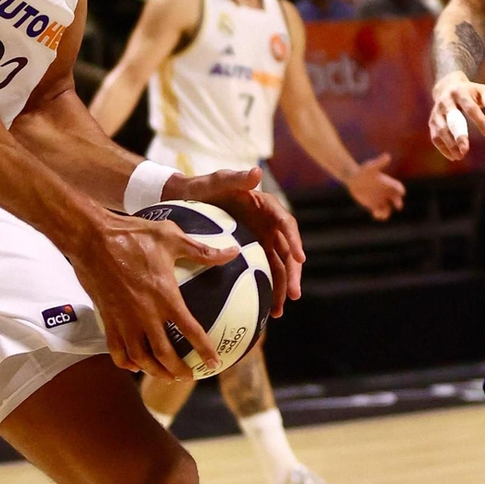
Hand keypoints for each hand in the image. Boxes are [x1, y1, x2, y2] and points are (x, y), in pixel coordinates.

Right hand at [68, 207, 232, 379]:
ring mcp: (124, 319)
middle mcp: (145, 313)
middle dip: (178, 370)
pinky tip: (133, 365)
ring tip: (164, 376)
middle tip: (188, 376)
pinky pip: (116, 349)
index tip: (213, 362)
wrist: (91, 238)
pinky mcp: (107, 318)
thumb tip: (232, 252)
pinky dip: (126, 362)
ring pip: (140, 357)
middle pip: (164, 354)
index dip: (204, 349)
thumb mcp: (171, 237)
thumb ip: (202, 250)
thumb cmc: (132, 234)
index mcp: (165, 296)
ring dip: (154, 371)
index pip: (190, 331)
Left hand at [179, 166, 303, 317]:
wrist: (185, 199)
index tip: (299, 258)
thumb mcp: (217, 181)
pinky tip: (261, 308)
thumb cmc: (202, 187)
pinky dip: (265, 288)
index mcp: (266, 206)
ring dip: (281, 288)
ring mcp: (260, 239)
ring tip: (278, 311)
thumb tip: (257, 171)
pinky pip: (261, 271)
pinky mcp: (250, 252)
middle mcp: (268, 224)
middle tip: (293, 295)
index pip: (286, 224)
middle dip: (292, 274)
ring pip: (277, 266)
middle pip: (286, 251)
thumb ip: (235, 178)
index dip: (295, 241)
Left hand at [347, 153, 405, 218]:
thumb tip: (387, 156)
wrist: (353, 179)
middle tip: (397, 206)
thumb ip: (380, 163)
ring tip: (380, 212)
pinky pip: (380, 212)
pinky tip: (375, 213)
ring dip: (387, 212)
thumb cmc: (363, 171)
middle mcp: (386, 192)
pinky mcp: (374, 205)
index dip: (400, 190)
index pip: (398, 187)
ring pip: (388, 209)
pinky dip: (379, 214)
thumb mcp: (372, 167)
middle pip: (396, 200)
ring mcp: (381, 199)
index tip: (400, 193)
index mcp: (388, 183)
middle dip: (398, 203)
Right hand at [429, 70, 484, 160]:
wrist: (446, 87)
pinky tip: (453, 156)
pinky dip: (443, 147)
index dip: (480, 121)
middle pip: (452, 120)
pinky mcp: (432, 122)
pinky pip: (435, 136)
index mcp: (459, 93)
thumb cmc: (470, 92)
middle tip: (465, 150)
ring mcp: (436, 112)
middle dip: (458, 135)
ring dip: (450, 144)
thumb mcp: (482, 90)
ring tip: (460, 156)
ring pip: (441, 129)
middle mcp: (445, 102)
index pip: (471, 108)